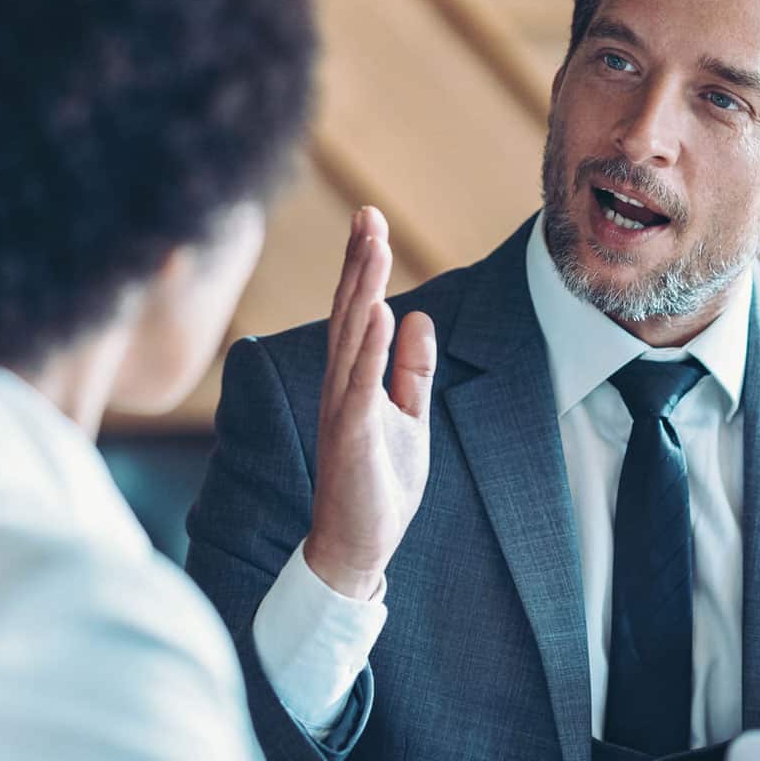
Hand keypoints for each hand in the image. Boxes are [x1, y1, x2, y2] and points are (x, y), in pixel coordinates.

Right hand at [303, 207, 436, 598]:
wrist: (358, 547)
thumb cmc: (379, 486)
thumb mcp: (409, 417)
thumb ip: (412, 371)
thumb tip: (420, 317)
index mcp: (353, 380)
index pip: (356, 312)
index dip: (363, 266)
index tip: (371, 222)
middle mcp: (340, 386)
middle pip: (348, 312)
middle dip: (358, 262)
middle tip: (367, 213)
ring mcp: (342, 409)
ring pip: (350, 338)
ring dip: (362, 290)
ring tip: (371, 246)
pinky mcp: (351, 435)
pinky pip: (360, 384)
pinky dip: (370, 348)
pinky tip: (380, 314)